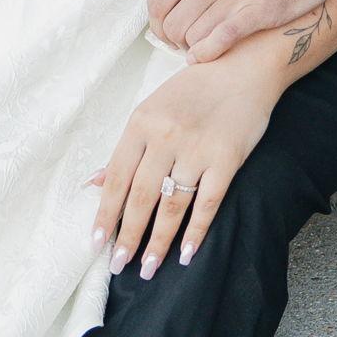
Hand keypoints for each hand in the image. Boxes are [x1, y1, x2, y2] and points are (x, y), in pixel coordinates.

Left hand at [88, 62, 277, 277]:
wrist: (242, 67)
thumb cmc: (193, 89)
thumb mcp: (152, 108)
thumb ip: (126, 148)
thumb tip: (94, 182)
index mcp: (141, 122)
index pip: (117, 177)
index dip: (105, 213)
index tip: (96, 242)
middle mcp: (165, 136)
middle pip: (141, 196)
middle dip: (128, 236)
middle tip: (117, 265)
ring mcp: (197, 149)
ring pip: (172, 205)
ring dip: (158, 241)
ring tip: (147, 269)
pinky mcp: (227, 159)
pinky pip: (208, 203)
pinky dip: (196, 232)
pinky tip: (187, 254)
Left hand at [148, 0, 336, 61]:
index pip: (157, 2)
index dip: (161, 26)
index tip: (174, 34)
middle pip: (171, 25)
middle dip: (178, 43)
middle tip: (193, 46)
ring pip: (191, 37)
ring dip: (195, 50)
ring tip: (209, 49)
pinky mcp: (261, 9)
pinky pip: (218, 41)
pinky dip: (209, 56)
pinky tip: (214, 56)